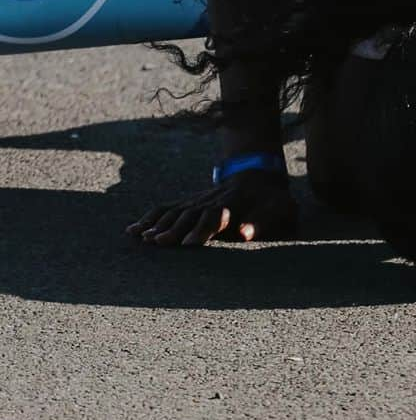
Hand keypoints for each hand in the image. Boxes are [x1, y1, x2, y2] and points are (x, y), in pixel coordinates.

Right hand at [128, 169, 297, 248]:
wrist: (260, 174)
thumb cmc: (273, 199)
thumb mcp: (280, 207)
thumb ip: (263, 221)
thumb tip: (245, 233)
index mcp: (232, 204)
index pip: (213, 217)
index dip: (200, 230)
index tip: (187, 245)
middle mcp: (210, 200)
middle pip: (188, 214)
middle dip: (172, 228)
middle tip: (156, 243)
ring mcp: (198, 200)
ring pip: (173, 210)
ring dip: (156, 223)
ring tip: (140, 237)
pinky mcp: (189, 202)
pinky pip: (166, 208)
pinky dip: (149, 217)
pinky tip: (132, 229)